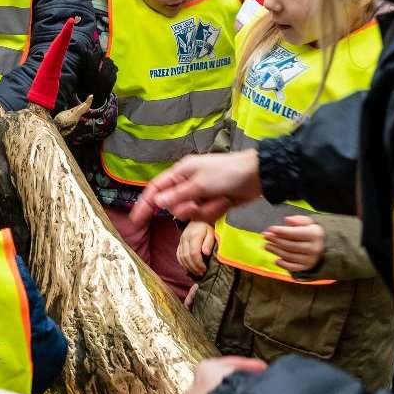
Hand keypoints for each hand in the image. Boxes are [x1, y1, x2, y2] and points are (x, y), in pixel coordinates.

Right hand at [131, 151, 262, 224]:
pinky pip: (205, 216)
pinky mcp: (212, 204)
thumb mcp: (200, 183)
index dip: (145, 204)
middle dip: (187, 209)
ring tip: (218, 199)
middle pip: (174, 207)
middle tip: (199, 203)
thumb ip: (178, 195)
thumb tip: (157, 202)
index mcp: (181, 173)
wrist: (256, 176)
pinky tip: (225, 202)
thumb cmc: (227, 173)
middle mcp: (187, 184)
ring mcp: (200, 195)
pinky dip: (215, 212)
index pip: (156, 189)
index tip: (136, 220)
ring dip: (205, 211)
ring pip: (190, 215)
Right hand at [178, 221, 217, 277]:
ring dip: (188, 267)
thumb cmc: (207, 226)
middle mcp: (185, 238)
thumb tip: (205, 253)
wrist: (198, 218)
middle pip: (187, 257)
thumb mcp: (212, 232)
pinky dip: (183, 263)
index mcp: (194, 236)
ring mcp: (180, 241)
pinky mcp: (179, 243)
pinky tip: (189, 268)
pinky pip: (178, 255)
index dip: (199, 263)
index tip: (205, 269)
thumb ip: (209, 242)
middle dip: (194, 267)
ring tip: (196, 272)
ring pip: (181, 257)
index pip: (194, 253)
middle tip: (201, 273)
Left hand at [264, 215, 324, 272]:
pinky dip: (283, 265)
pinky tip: (276, 260)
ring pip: (289, 256)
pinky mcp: (306, 267)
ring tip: (266, 245)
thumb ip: (298, 220)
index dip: (282, 231)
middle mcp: (313, 248)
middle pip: (290, 245)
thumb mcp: (308, 222)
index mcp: (314, 235)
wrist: (323, 247)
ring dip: (275, 251)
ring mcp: (310, 259)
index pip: (296, 233)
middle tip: (265, 235)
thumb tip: (287, 220)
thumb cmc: (311, 232)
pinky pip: (292, 267)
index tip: (271, 229)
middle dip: (276, 240)